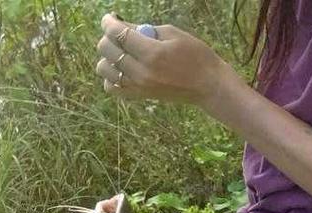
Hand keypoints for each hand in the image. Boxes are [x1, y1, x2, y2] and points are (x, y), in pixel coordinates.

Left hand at [95, 13, 234, 107]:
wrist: (208, 85)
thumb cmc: (195, 55)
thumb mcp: (173, 33)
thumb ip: (143, 29)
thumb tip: (120, 25)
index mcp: (153, 53)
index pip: (118, 33)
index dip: (109, 22)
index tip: (110, 17)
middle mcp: (142, 72)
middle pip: (107, 49)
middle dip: (109, 36)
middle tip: (119, 32)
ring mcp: (139, 86)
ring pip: (103, 68)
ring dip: (108, 56)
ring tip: (122, 52)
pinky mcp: (139, 96)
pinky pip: (111, 87)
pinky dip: (111, 76)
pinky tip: (123, 68)